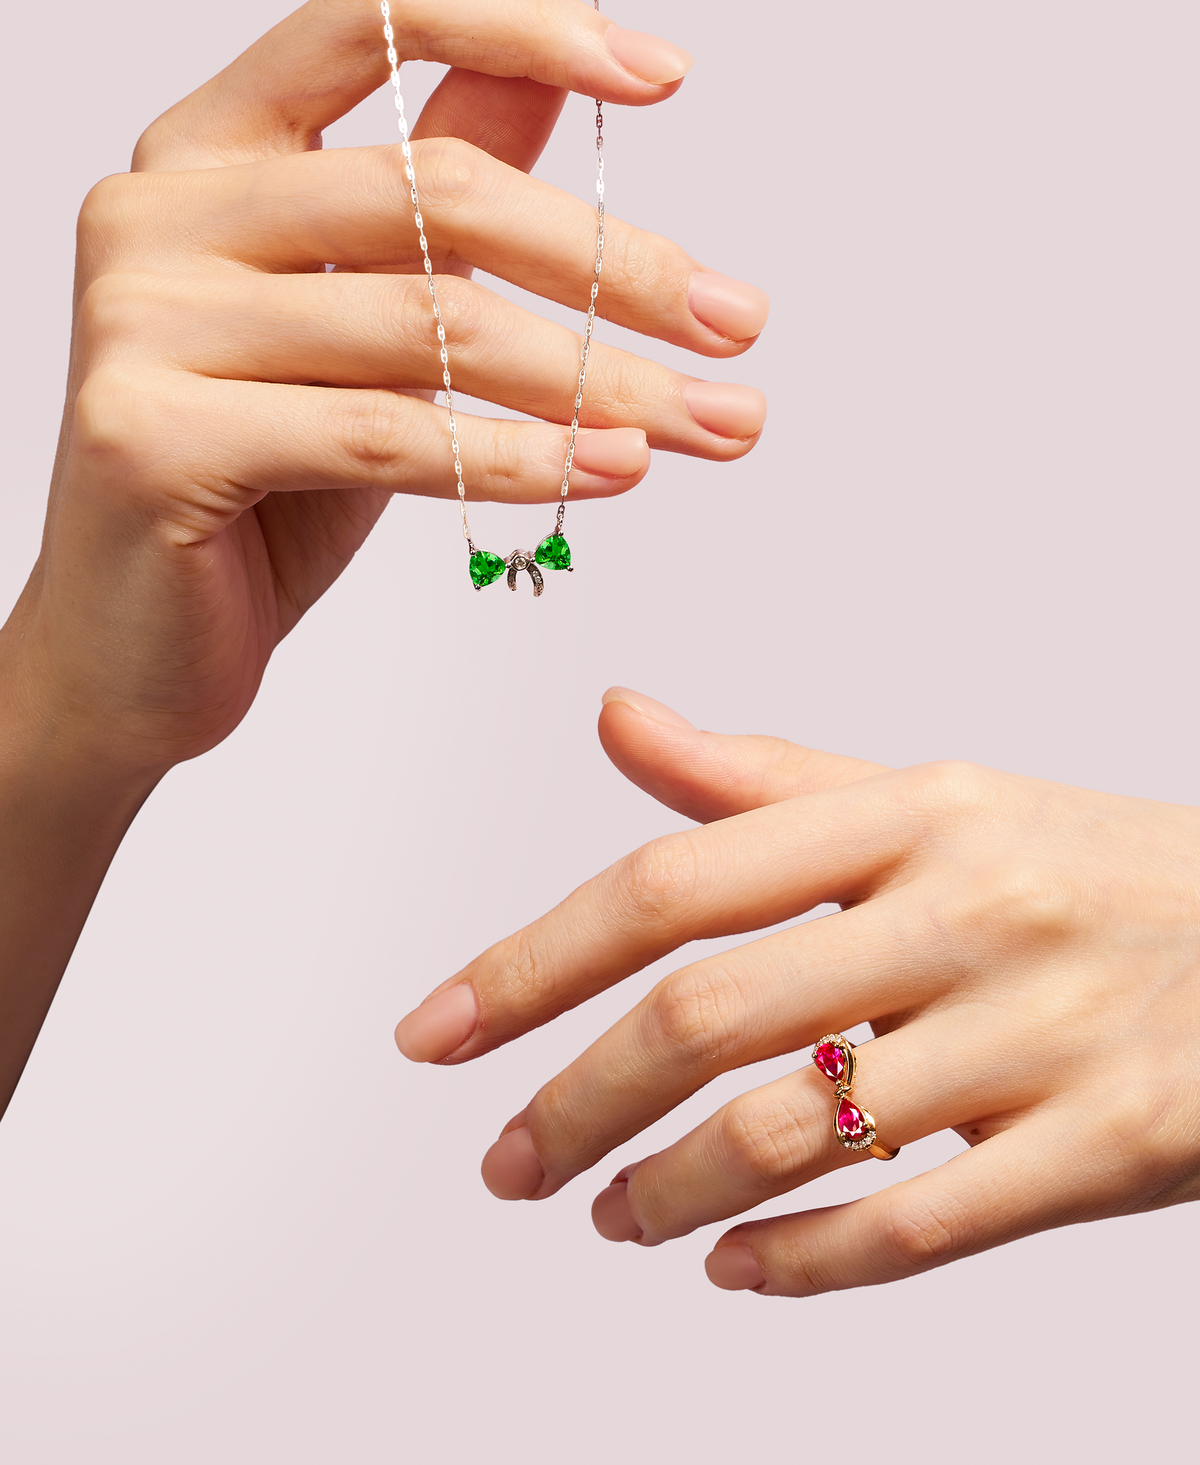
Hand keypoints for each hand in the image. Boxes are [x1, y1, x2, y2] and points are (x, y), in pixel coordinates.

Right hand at [2, 0, 767, 781]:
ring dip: (600, 383)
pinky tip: (616, 469)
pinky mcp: (154, 438)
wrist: (134, 645)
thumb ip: (437, 194)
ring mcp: (142, 320)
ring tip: (711, 424)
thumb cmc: (256, 483)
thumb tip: (558, 78)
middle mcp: (162, 209)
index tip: (662, 78)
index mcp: (211, 146)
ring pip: (430, 327)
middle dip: (615, 266)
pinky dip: (523, 456)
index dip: (527, 24)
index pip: (375, 14)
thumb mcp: (362, 321)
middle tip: (736, 323)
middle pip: (436, 191)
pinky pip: (388, 435)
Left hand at [395, 687, 1199, 1296]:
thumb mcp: (933, 800)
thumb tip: (616, 717)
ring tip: (608, 1216)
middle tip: (506, 1164)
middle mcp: (969, 908)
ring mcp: (1040, 1032)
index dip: (534, 962)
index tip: (436, 1034)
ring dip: (669, 1191)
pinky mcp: (1106, 1147)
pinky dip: (798, 1262)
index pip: (676, 881)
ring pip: (800, 1134)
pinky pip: (916, 1229)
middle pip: (712, 1017)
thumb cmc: (1076, 869)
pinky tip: (729, 1265)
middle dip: (576, 1105)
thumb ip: (764, 779)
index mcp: (912, 811)